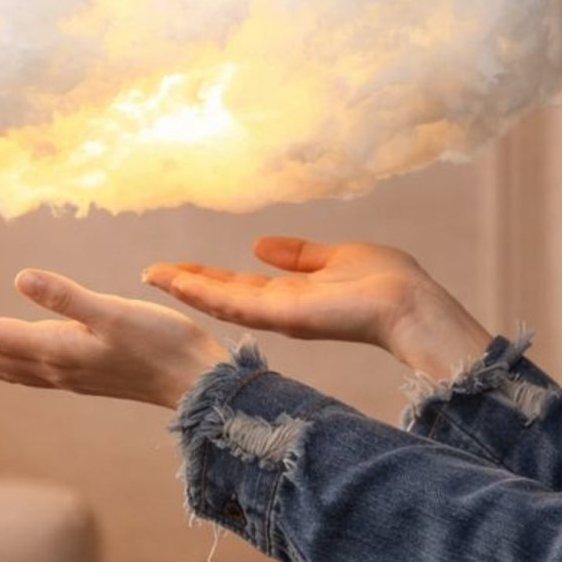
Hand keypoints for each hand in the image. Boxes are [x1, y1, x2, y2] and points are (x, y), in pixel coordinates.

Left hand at [0, 268, 228, 409]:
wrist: (196, 383)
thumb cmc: (161, 344)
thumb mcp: (115, 312)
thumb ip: (67, 297)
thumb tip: (21, 278)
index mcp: (56, 350)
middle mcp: (53, 367)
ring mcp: (66, 374)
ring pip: (2, 367)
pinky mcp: (80, 374)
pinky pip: (22, 372)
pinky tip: (0, 362)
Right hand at [143, 236, 492, 379]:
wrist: (411, 304)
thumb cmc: (386, 282)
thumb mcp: (333, 257)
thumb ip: (297, 255)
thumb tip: (258, 244)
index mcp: (291, 295)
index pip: (239, 286)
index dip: (208, 277)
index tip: (177, 268)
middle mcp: (279, 309)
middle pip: (222, 296)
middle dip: (187, 285)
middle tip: (150, 274)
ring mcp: (279, 315)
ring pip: (222, 302)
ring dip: (187, 289)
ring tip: (154, 276)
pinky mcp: (284, 316)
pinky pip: (238, 303)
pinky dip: (207, 294)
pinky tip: (182, 282)